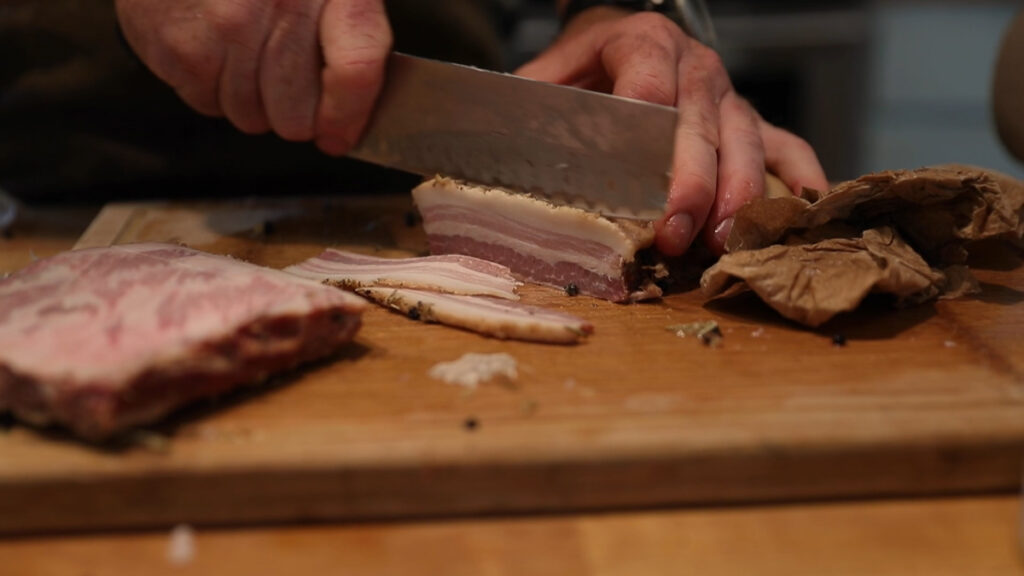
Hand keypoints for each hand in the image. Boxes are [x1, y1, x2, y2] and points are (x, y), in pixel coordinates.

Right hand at [115, 0, 391, 154]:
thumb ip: (353, 38)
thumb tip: (347, 117)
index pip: (355, 70)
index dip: (349, 116)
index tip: (339, 135)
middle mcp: (282, 5)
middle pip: (297, 116)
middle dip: (292, 111)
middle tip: (279, 75)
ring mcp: (228, 27)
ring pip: (252, 118)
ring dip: (249, 99)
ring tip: (240, 50)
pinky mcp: (182, 47)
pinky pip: (209, 105)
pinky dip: (210, 86)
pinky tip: (210, 45)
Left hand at [517, 8, 828, 255]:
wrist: (632, 34)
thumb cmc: (589, 64)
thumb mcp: (554, 69)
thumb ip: (531, 100)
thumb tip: (489, 141)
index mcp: (643, 43)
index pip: (649, 81)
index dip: (647, 125)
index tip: (638, 172)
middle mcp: (695, 68)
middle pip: (700, 125)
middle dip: (692, 183)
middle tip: (675, 233)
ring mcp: (729, 95)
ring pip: (747, 141)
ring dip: (737, 194)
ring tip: (721, 241)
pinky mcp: (751, 118)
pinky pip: (786, 145)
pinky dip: (799, 177)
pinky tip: (796, 213)